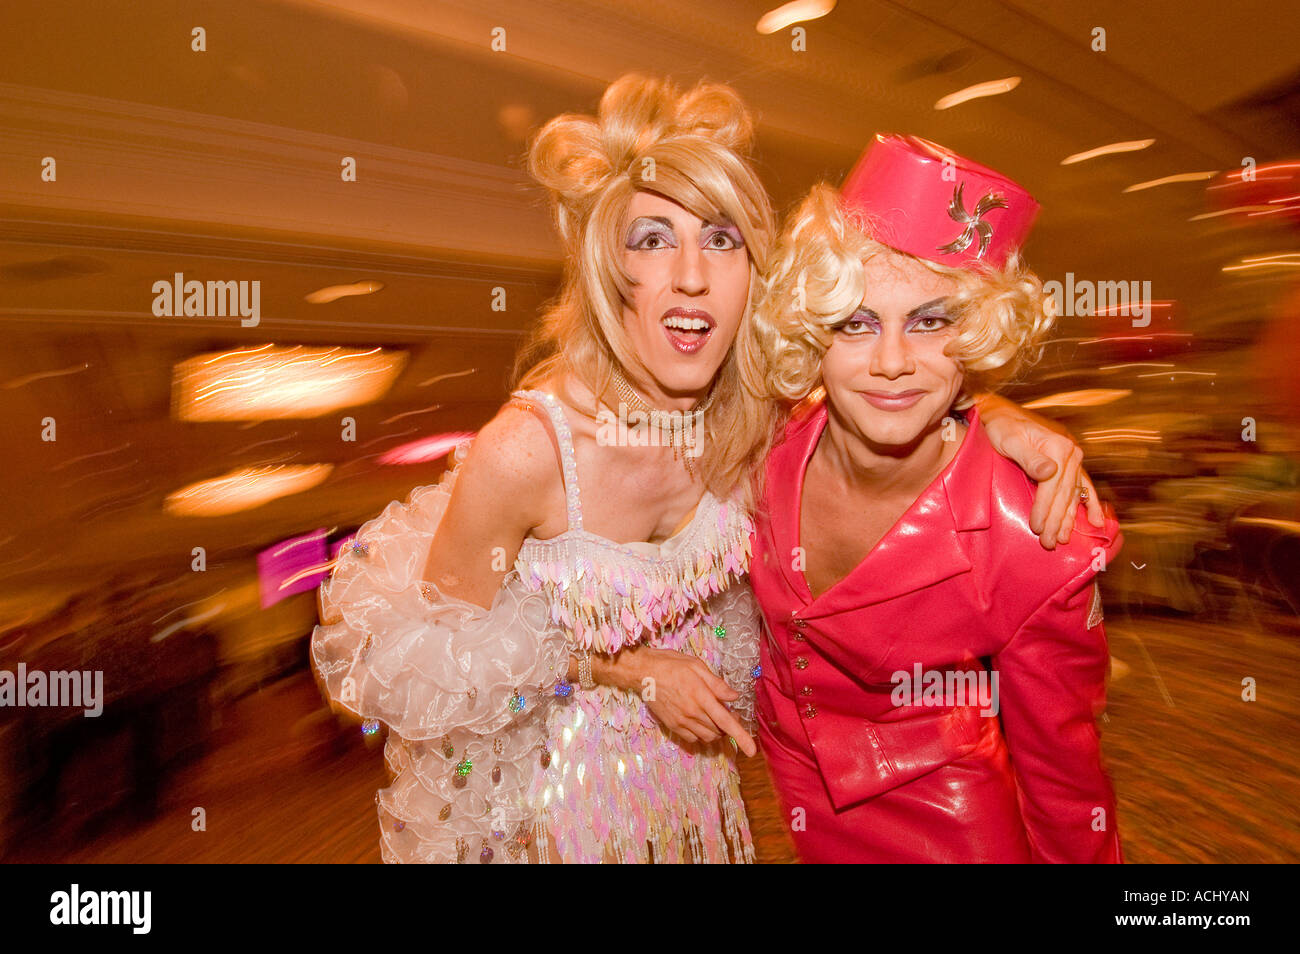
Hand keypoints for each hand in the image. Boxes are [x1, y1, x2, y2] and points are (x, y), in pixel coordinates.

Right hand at [607, 646, 756, 755]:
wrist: (643, 672)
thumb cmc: (671, 664)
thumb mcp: (697, 666)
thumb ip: (717, 684)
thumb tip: (734, 697)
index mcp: (701, 697)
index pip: (726, 721)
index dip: (741, 737)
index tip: (752, 750)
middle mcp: (692, 713)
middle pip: (718, 731)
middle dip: (727, 725)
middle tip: (726, 710)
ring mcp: (681, 722)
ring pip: (707, 737)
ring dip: (715, 731)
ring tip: (712, 716)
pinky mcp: (672, 726)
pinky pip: (693, 739)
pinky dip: (701, 734)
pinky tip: (699, 721)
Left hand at [977, 394, 1104, 548]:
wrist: (1001, 414)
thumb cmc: (1001, 427)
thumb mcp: (1009, 439)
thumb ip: (1029, 457)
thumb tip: (1049, 472)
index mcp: (1058, 447)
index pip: (1052, 487)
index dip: (1045, 509)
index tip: (1037, 528)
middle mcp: (1071, 453)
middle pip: (1064, 494)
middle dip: (1056, 520)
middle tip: (1049, 543)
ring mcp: (1072, 459)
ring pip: (1073, 494)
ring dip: (1069, 518)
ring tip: (1063, 539)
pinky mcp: (1069, 463)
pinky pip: (1082, 487)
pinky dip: (1089, 504)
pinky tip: (1095, 521)